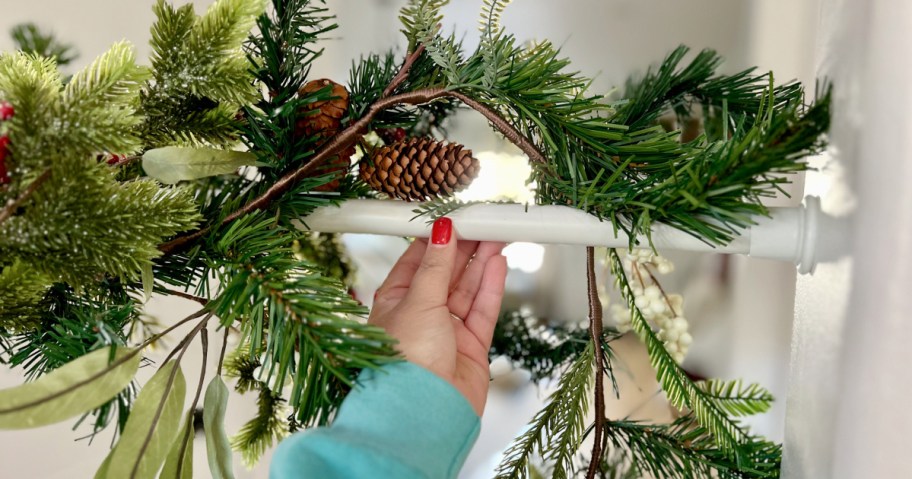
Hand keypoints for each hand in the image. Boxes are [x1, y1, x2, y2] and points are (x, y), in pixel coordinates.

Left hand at [369, 217, 507, 415]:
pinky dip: (491, 286)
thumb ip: (436, 266)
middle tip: (485, 222)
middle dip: (465, 247)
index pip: (418, 260)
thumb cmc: (403, 363)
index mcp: (394, 302)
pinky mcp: (470, 349)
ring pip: (468, 289)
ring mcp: (445, 332)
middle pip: (446, 273)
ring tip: (498, 236)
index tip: (456, 217)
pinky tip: (498, 264)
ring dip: (482, 262)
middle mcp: (419, 316)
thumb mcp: (418, 302)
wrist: (421, 415)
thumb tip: (442, 230)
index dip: (438, 238)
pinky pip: (482, 310)